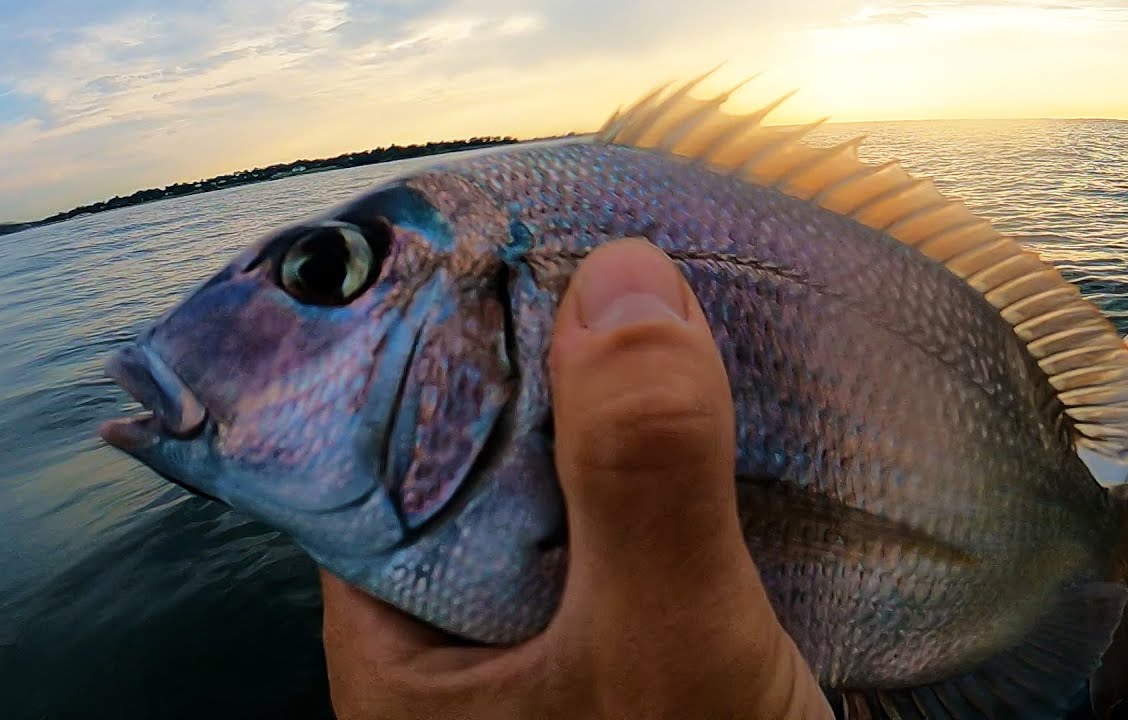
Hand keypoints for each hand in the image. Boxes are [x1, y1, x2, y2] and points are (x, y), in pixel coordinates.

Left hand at [320, 238, 833, 719]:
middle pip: (487, 447)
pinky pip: (644, 513)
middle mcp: (461, 622)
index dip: (438, 335)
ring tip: (682, 295)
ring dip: (633, 403)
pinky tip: (728, 400)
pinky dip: (685, 459)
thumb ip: (638, 484)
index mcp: (398, 633)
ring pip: (578, 476)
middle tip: (618, 240)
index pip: (381, 441)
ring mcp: (554, 623)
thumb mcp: (663, 657)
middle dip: (554, 356)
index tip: (508, 236)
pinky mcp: (634, 627)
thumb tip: (622, 282)